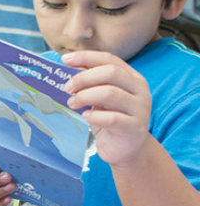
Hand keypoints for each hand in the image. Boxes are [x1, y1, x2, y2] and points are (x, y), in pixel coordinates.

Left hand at [63, 50, 151, 167]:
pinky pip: (112, 118)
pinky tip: (86, 117)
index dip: (86, 57)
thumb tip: (71, 65)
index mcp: (132, 77)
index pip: (109, 59)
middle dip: (84, 78)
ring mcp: (140, 109)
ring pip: (110, 93)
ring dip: (85, 96)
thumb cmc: (110, 117)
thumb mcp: (100, 96)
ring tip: (72, 103)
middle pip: (111, 73)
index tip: (65, 59)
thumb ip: (90, 80)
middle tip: (67, 88)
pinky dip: (94, 116)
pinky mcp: (135, 128)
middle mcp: (140, 90)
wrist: (126, 148)